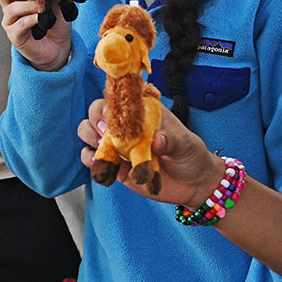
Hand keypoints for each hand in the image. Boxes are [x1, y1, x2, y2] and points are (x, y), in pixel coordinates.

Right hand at [0, 0, 70, 70]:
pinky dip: (32, 19)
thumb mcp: (58, 2)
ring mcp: (11, 21)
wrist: (59, 47)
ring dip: (28, 4)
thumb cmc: (56, 23)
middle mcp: (11, 6)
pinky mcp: (15, 35)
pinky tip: (43, 19)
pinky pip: (20, 24)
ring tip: (42, 6)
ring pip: (11, 8)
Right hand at [77, 99, 226, 205]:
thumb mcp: (185, 144)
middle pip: (97, 111)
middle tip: (103, 133)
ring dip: (89, 137)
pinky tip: (98, 162)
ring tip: (101, 147)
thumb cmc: (190, 154)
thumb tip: (157, 140)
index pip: (120, 97)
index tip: (111, 114)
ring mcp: (118, 144)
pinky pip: (92, 158)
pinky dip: (90, 159)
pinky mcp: (114, 164)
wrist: (192, 184)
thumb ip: (171, 141)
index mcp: (143, 110)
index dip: (110, 102)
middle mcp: (126, 124)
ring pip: (89, 131)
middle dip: (95, 119)